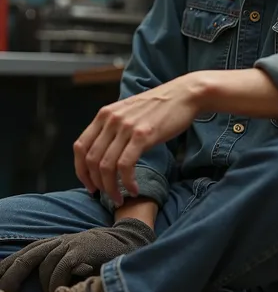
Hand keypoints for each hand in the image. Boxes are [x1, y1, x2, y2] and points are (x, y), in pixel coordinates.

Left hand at [0, 218, 155, 291]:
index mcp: (57, 244)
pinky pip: (61, 268)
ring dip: (44, 284)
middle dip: (11, 273)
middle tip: (2, 289)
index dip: (8, 265)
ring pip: (44, 263)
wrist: (129, 242)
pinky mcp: (81, 250)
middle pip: (28, 255)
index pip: (26, 253)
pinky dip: (58, 282)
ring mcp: (70, 244)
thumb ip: (61, 266)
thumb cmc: (101, 256)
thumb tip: (42, 287)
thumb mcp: (77, 259)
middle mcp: (60, 241)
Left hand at [74, 73, 201, 203]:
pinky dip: (127, 182)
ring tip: (120, 198)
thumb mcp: (128, 112)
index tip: (90, 185)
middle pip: (91, 160)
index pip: (80, 147)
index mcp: (104, 114)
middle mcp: (111, 119)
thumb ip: (114, 127)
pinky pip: (125, 165)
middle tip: (106, 195)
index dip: (81, 171)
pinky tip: (134, 189)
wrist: (184, 94)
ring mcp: (126, 127)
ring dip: (110, 188)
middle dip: (96, 183)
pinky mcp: (142, 135)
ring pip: (106, 166)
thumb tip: (104, 152)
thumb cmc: (159, 107)